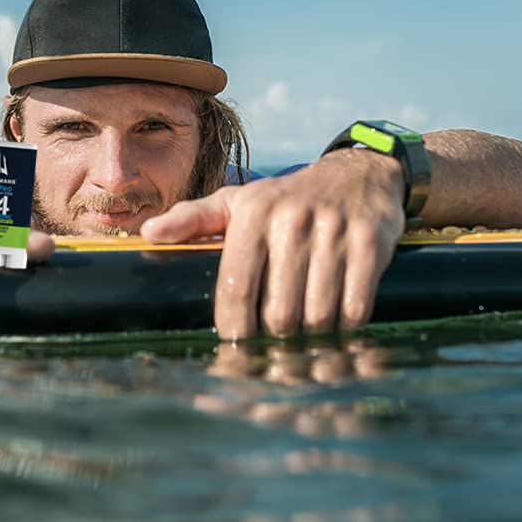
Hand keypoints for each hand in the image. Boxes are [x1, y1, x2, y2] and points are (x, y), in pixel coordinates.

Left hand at [139, 149, 406, 337]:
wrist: (360, 174)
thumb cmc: (288, 199)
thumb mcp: (240, 201)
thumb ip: (193, 218)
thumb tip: (149, 233)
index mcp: (253, 212)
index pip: (236, 288)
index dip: (234, 328)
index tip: (237, 347)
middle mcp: (292, 219)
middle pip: (277, 312)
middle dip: (276, 338)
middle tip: (277, 346)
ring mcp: (334, 230)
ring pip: (317, 315)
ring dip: (312, 338)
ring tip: (307, 338)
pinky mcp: (372, 241)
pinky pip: (355, 307)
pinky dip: (346, 327)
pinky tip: (339, 325)